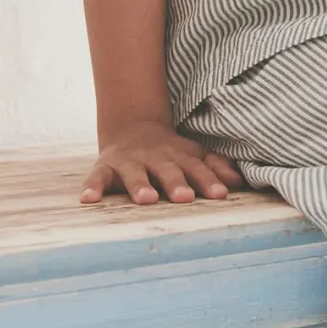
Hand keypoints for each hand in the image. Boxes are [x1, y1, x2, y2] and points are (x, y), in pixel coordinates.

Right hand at [80, 120, 245, 205]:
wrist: (132, 128)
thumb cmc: (170, 153)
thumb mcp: (194, 155)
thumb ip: (215, 167)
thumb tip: (238, 181)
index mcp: (180, 156)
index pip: (198, 169)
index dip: (209, 181)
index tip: (220, 194)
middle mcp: (155, 158)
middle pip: (167, 170)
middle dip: (176, 183)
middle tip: (184, 198)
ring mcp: (129, 162)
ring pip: (135, 173)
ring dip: (140, 185)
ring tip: (146, 199)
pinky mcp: (106, 167)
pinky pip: (97, 177)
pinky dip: (92, 187)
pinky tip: (88, 200)